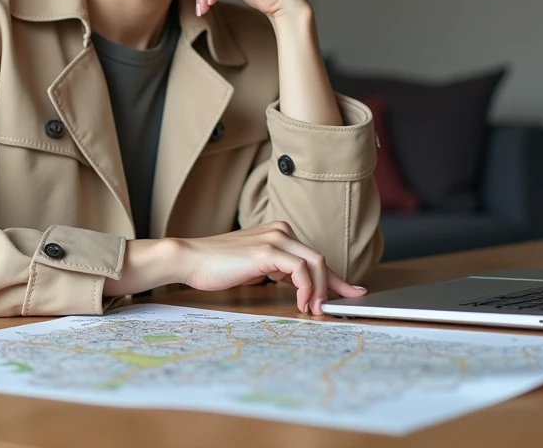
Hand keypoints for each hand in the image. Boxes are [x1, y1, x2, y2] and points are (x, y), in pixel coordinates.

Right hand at [176, 222, 366, 315]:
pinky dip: (307, 289)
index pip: (313, 258)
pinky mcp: (267, 251)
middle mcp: (281, 231)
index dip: (335, 278)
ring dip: (320, 290)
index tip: (352, 293)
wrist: (191, 259)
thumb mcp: (257, 268)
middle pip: (320, 260)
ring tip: (315, 311)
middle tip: (338, 307)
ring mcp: (275, 239)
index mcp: (279, 233)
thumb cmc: (219, 266)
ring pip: (315, 264)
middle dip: (334, 286)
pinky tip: (302, 303)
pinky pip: (300, 270)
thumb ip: (279, 271)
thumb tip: (303, 288)